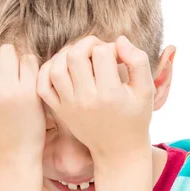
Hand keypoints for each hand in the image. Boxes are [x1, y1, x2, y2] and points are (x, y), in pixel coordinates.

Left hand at [36, 35, 154, 159]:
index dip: (112, 47)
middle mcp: (86, 100)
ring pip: (56, 68)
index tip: (118, 57)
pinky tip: (65, 68)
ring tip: (82, 58)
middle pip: (75, 55)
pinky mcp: (60, 111)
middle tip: (99, 51)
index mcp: (110, 94)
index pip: (102, 53)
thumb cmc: (136, 117)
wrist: (119, 149)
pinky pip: (43, 85)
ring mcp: (69, 106)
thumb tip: (119, 40)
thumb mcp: (146, 90)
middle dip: (88, 44)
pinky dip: (49, 71)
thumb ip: (138, 61)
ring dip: (67, 55)